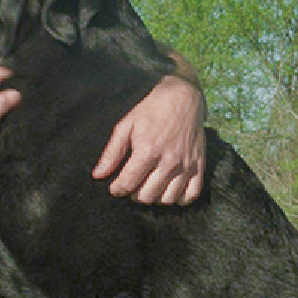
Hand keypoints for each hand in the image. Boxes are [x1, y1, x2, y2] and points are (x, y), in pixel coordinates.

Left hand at [96, 70, 206, 204]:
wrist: (183, 97)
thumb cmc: (151, 110)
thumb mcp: (125, 126)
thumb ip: (111, 153)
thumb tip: (98, 176)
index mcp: (148, 151)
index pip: (128, 184)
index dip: (117, 190)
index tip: (114, 187)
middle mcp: (169, 161)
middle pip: (147, 196)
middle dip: (134, 195)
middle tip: (131, 185)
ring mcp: (187, 165)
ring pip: (167, 199)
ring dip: (154, 198)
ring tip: (147, 187)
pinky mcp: (200, 165)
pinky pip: (191, 195)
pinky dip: (179, 199)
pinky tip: (168, 191)